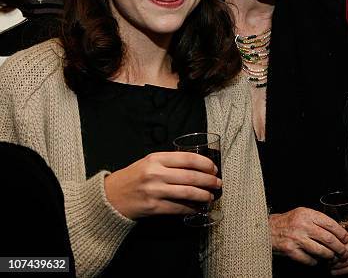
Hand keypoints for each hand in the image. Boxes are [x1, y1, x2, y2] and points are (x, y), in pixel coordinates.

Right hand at [104, 151, 220, 219]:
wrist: (110, 196)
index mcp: (157, 159)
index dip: (205, 164)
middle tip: (218, 183)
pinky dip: (190, 208)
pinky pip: (178, 208)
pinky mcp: (153, 207)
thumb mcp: (149, 162)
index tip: (214, 168)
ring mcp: (155, 191)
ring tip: (211, 196)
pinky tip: (197, 208)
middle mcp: (156, 173)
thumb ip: (169, 162)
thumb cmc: (134, 177)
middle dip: (209, 180)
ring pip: (187, 193)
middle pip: (191, 176)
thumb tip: (197, 165)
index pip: (188, 158)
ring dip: (203, 195)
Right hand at [269, 207, 347, 265]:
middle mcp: (302, 226)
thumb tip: (337, 229)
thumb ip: (317, 219)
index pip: (330, 224)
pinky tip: (316, 260)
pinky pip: (309, 260)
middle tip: (344, 252)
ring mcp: (296, 239)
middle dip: (339, 248)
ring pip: (321, 251)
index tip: (346, 239)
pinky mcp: (291, 251)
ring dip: (330, 256)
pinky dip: (315, 262)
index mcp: (307, 214)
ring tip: (332, 257)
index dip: (341, 233)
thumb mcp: (302, 213)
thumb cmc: (288, 221)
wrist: (267, 229)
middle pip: (328, 239)